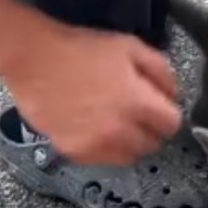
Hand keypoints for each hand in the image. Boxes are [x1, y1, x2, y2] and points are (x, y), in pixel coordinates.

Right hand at [1, 22, 181, 164]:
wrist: (35, 61)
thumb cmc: (82, 50)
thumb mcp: (130, 47)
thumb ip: (161, 71)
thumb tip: (173, 94)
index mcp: (138, 103)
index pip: (172, 125)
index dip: (167, 113)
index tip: (159, 107)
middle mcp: (120, 131)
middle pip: (153, 144)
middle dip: (150, 129)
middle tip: (136, 112)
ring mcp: (96, 145)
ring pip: (130, 157)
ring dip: (129, 142)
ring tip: (115, 121)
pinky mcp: (75, 153)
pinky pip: (103, 160)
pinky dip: (104, 147)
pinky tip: (94, 126)